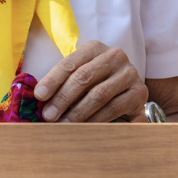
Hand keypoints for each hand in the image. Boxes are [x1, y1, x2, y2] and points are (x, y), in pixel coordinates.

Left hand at [33, 40, 147, 122]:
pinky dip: (95, 120)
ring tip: (63, 125)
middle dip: (63, 98)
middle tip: (48, 116)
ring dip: (77, 112)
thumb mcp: (80, 77)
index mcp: (94, 48)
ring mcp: (129, 73)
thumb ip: (63, 83)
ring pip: (98, 94)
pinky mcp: (139, 92)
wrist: (129, 92)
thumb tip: (41, 100)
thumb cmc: (97, 83)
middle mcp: (113, 56)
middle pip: (83, 78)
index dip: (52, 80)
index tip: (39, 96)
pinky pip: (113, 107)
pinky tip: (83, 128)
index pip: (69, 63)